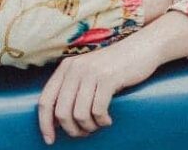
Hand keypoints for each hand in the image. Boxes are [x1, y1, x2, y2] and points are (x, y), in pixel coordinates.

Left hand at [36, 12, 187, 143]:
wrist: (142, 47)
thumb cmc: (115, 65)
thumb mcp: (88, 72)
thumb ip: (71, 89)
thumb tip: (57, 121)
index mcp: (66, 68)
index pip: (45, 100)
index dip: (44, 124)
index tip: (50, 140)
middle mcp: (75, 68)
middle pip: (61, 112)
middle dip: (72, 130)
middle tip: (84, 133)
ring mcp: (91, 72)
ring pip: (79, 115)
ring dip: (89, 127)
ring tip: (98, 125)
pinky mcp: (108, 78)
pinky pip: (98, 110)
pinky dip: (102, 121)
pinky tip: (108, 119)